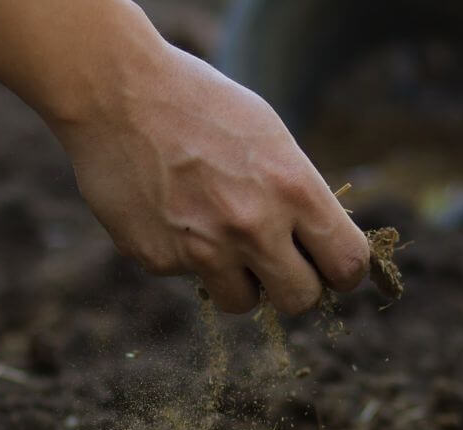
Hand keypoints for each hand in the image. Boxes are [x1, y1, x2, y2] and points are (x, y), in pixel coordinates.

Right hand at [53, 43, 369, 313]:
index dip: (342, 273)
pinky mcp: (158, 260)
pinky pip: (187, 277)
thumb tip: (316, 248)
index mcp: (292, 187)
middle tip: (277, 265)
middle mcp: (252, 226)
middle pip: (300, 300)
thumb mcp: (268, 138)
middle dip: (293, 287)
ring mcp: (202, 249)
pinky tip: (167, 210)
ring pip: (243, 303)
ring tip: (216, 235)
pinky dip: (183, 254)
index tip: (329, 268)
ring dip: (238, 279)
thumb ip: (296, 196)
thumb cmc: (198, 105)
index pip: (347, 265)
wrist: (116, 93)